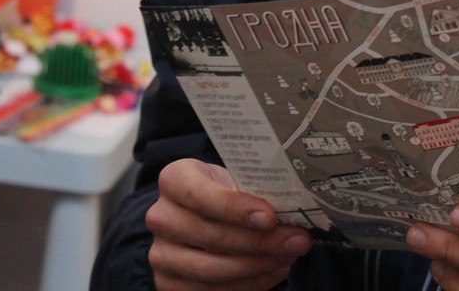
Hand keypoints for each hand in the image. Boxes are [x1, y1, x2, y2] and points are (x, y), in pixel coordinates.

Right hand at [146, 158, 311, 290]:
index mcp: (174, 179)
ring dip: (258, 266)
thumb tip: (293, 211)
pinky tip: (274, 270)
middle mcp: (161, 217)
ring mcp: (160, 254)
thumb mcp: (236, 178)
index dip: (235, 208)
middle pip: (211, 237)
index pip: (200, 194)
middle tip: (297, 241)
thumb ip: (256, 191)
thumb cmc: (227, 191)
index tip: (270, 217)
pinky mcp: (169, 284)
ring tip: (289, 256)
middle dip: (260, 242)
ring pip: (211, 270)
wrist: (205, 213)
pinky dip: (250, 284)